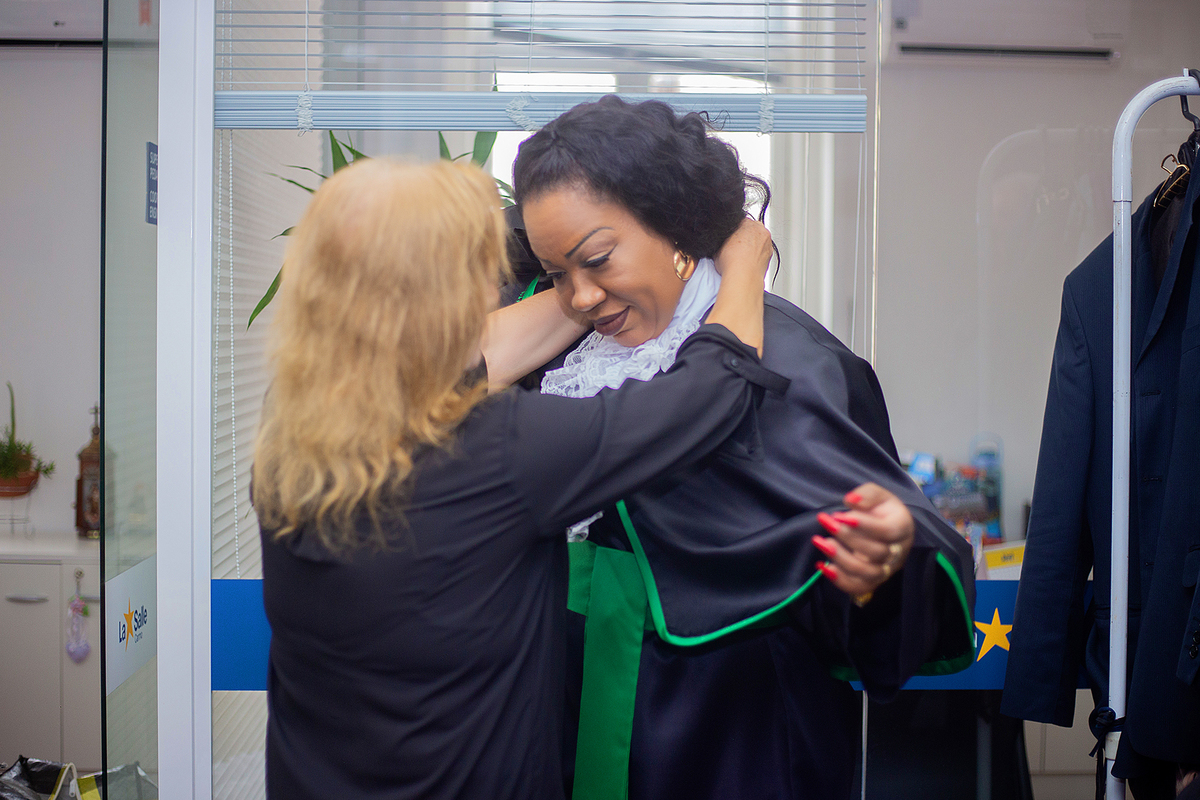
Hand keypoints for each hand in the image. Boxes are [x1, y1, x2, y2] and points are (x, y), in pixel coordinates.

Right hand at [714, 218, 772, 280]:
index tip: (730, 239)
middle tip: (735, 247)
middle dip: (745, 237)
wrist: (743, 276)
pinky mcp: (770, 256)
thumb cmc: (732, 260)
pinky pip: (762, 253)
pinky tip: (748, 263)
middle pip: (752, 230)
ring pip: (759, 242)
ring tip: (742, 257)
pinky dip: (757, 256)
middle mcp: (760, 230)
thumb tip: (721, 242)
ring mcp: (767, 243)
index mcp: (747, 222)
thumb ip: (722, 239)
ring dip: (753, 247)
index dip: (734, 231)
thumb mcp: (718, 244)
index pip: (741, 222)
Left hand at [811, 483, 914, 599]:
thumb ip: (867, 494)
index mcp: (902, 528)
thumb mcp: (878, 494)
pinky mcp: (873, 581)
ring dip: (840, 558)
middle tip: (826, 521)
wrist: (884, 527)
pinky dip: (839, 580)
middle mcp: (898, 552)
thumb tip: (851, 500)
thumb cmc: (880, 510)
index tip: (839, 515)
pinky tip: (822, 566)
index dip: (864, 525)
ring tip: (820, 542)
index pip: (887, 531)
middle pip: (876, 552)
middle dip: (847, 537)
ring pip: (867, 573)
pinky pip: (858, 587)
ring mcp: (886, 569)